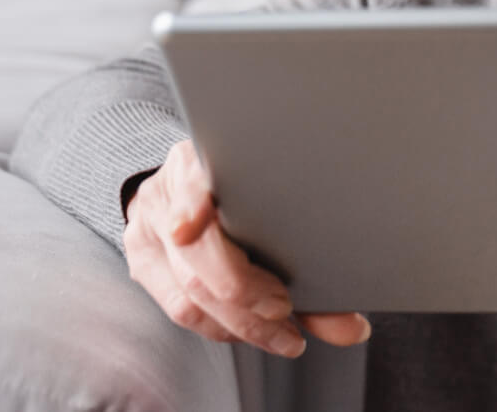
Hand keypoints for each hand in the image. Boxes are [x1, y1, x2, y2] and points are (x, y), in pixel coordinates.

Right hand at [123, 140, 371, 356]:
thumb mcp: (268, 204)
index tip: (190, 227)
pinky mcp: (142, 263)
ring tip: (284, 335)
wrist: (186, 186)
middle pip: (195, 253)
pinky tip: (252, 333)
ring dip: (241, 323)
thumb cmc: (244, 195)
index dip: (191, 204)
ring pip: (187, 291)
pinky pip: (179, 309)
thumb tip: (354, 330)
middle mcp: (166, 193)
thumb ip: (308, 257)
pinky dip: (221, 327)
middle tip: (285, 310)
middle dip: (245, 291)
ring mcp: (148, 229)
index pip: (190, 181)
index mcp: (198, 162)